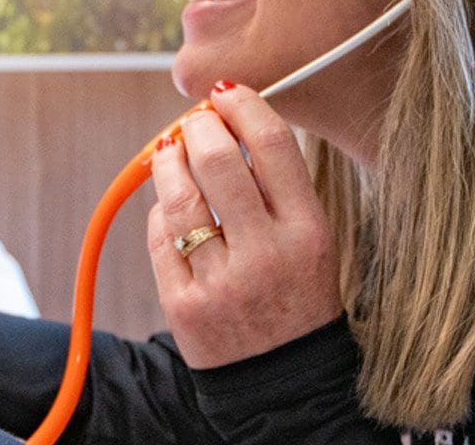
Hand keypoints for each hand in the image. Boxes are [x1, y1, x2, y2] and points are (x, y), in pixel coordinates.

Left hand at [144, 83, 343, 367]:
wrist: (284, 382)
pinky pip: (160, 238)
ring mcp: (223, 281)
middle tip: (194, 122)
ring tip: (170, 151)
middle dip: (198, 127)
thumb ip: (279, 187)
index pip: (273, 145)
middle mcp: (268, 254)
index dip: (245, 106)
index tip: (228, 94)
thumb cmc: (298, 296)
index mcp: (309, 232)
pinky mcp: (184, 305)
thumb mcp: (314, 241)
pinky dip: (161, 213)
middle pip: (219, 161)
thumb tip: (230, 122)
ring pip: (179, 196)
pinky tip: (170, 208)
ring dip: (168, 161)